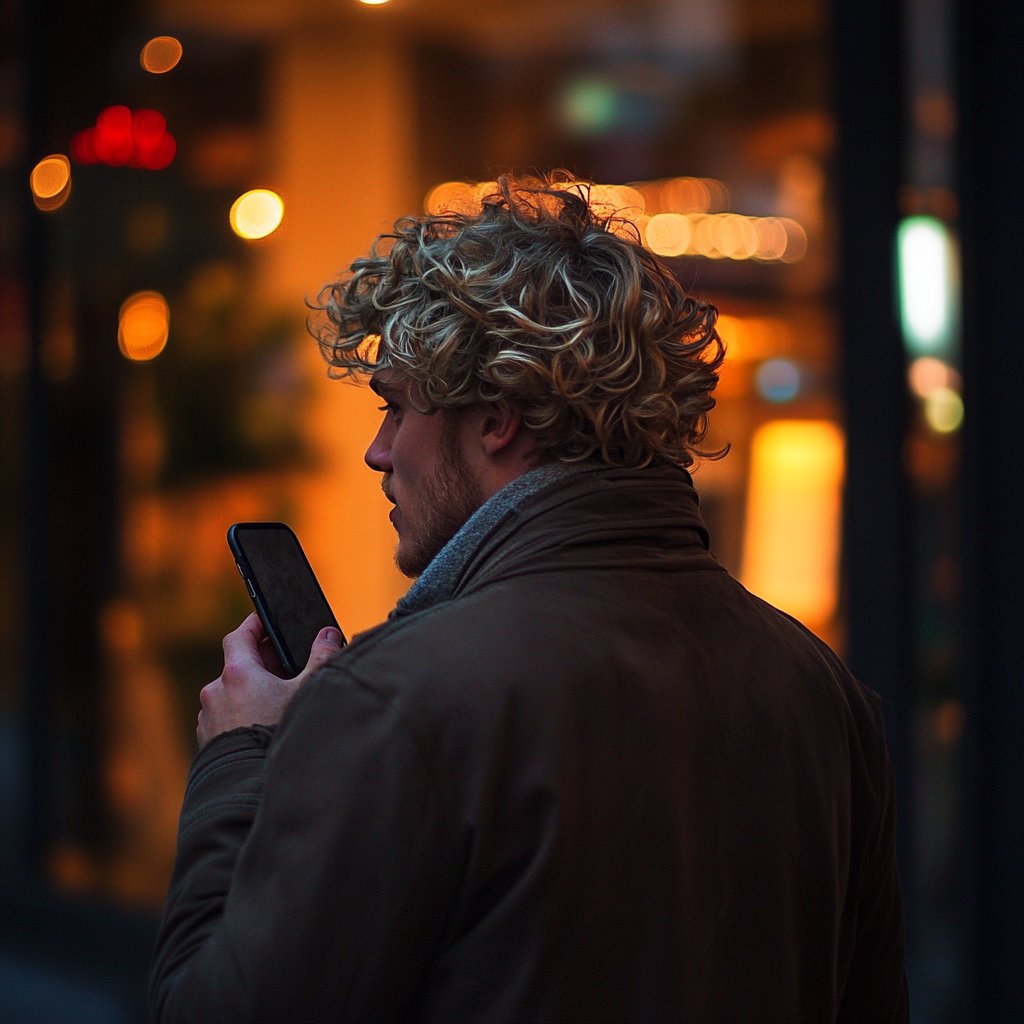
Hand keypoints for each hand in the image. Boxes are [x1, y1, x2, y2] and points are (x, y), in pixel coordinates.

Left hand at [197, 612, 343, 748]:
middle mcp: (216, 691)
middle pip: (238, 665)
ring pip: (232, 693)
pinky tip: (262, 726)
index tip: (266, 620)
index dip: (254, 625)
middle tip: (287, 665)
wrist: (249, 785)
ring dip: (251, 691)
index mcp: (237, 673)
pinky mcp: (208, 739)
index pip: (240, 635)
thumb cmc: (279, 735)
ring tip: (277, 702)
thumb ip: (321, 658)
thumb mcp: (307, 692)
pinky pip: (225, 716)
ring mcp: (209, 716)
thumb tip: (328, 634)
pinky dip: (241, 714)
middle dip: (262, 663)